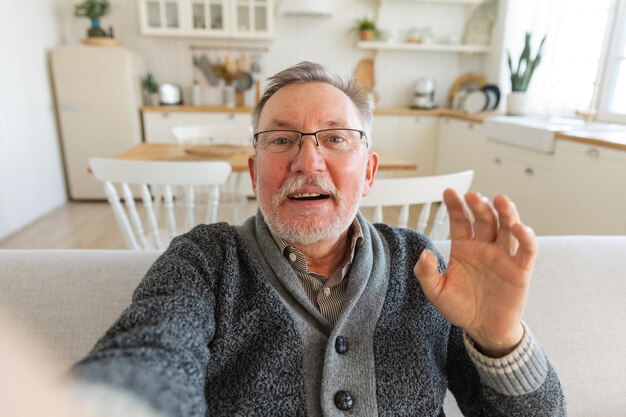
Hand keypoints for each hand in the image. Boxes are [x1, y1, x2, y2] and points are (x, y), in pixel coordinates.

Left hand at [414, 189, 537, 356]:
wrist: (483, 330)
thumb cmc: (460, 308)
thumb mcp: (437, 292)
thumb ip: (427, 274)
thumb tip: (425, 254)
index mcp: (463, 247)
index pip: (460, 221)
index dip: (455, 206)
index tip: (448, 192)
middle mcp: (484, 247)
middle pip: (484, 219)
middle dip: (479, 206)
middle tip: (473, 196)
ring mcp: (503, 256)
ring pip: (507, 228)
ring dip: (505, 213)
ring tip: (500, 201)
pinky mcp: (520, 270)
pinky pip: (526, 250)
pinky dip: (526, 237)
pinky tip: (520, 228)